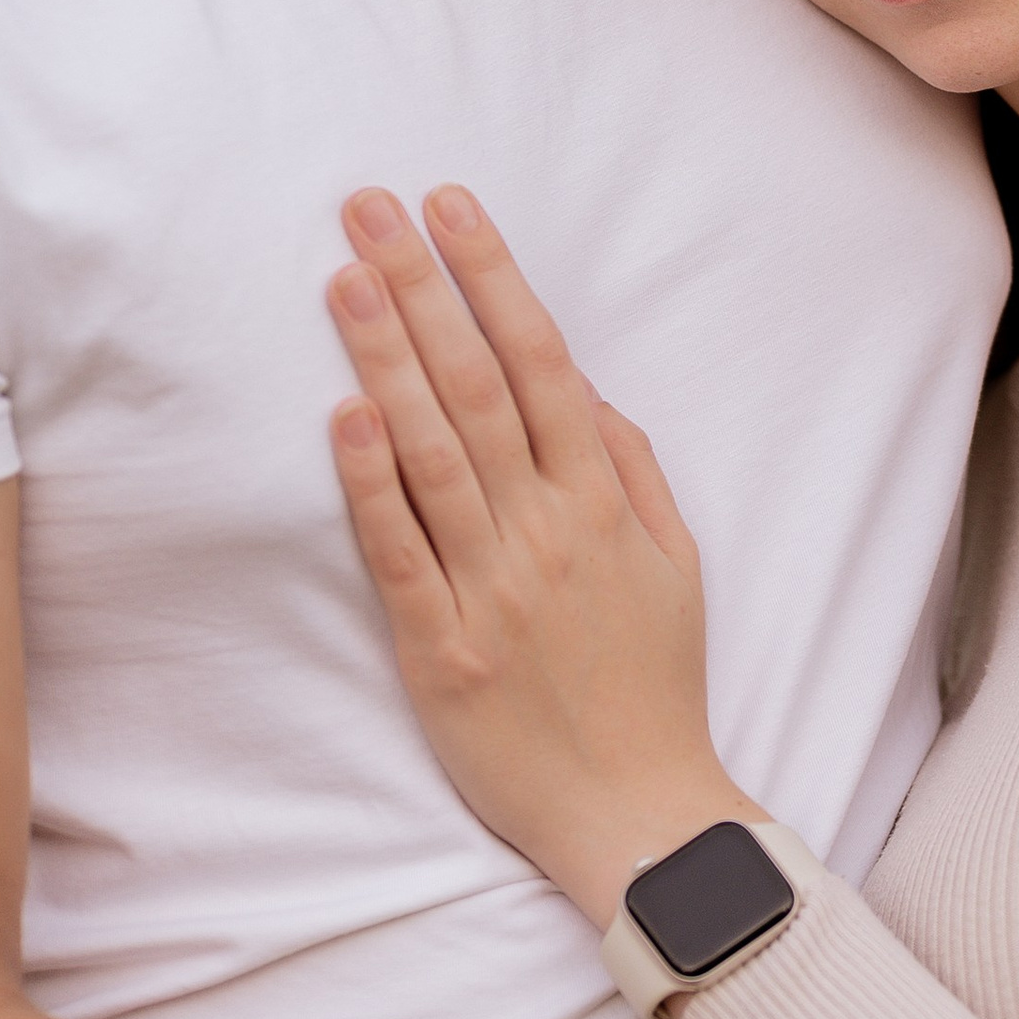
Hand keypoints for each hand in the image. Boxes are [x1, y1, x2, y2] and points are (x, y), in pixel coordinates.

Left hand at [326, 186, 743, 921]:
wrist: (637, 811)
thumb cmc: (655, 683)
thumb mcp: (674, 562)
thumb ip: (629, 466)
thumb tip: (577, 385)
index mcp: (601, 502)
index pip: (541, 360)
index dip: (493, 277)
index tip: (451, 207)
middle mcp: (545, 531)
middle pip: (474, 385)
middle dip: (421, 287)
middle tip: (370, 210)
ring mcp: (490, 587)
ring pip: (430, 452)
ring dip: (385, 358)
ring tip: (344, 280)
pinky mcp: (440, 649)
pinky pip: (398, 553)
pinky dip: (371, 483)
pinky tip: (344, 417)